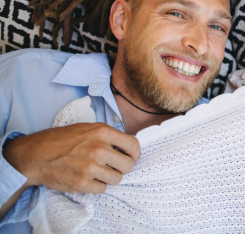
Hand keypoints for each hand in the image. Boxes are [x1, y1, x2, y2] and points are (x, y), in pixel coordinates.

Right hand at [3, 123, 140, 193]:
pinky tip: (88, 178)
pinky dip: (97, 185)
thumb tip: (127, 146)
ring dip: (109, 177)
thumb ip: (108, 136)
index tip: (130, 156)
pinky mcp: (81, 183)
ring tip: (98, 171)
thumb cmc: (62, 140)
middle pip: (128, 165)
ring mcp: (90, 167)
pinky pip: (102, 189)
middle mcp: (98, 149)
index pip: (134, 146)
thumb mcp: (88, 128)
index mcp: (102, 132)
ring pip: (116, 179)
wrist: (35, 155)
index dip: (134, 154)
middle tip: (112, 165)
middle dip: (122, 167)